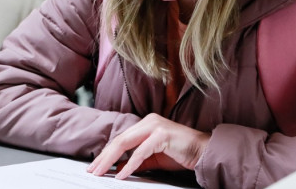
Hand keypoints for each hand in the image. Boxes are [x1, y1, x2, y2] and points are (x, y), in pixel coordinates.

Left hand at [86, 113, 209, 179]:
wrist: (203, 151)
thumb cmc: (180, 153)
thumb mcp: (153, 160)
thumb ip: (136, 162)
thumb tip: (119, 168)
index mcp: (146, 124)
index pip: (121, 139)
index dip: (106, 153)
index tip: (95, 167)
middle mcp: (149, 121)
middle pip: (120, 140)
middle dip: (104, 157)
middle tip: (92, 171)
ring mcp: (155, 126)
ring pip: (126, 143)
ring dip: (111, 160)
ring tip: (101, 172)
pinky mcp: (162, 135)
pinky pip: (141, 151)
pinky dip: (130, 164)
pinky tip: (122, 174)